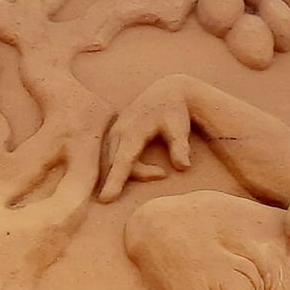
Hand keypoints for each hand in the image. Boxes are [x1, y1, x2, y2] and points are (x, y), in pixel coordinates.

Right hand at [99, 77, 192, 201]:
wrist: (167, 90)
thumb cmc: (174, 111)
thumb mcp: (180, 128)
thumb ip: (180, 147)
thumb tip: (183, 167)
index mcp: (133, 131)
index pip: (122, 161)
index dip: (115, 181)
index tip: (106, 199)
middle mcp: (119, 131)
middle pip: (117, 165)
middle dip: (138, 175)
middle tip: (163, 173)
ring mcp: (114, 132)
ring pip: (113, 162)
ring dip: (132, 172)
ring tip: (158, 170)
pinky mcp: (114, 134)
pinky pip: (113, 157)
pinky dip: (125, 167)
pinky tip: (145, 165)